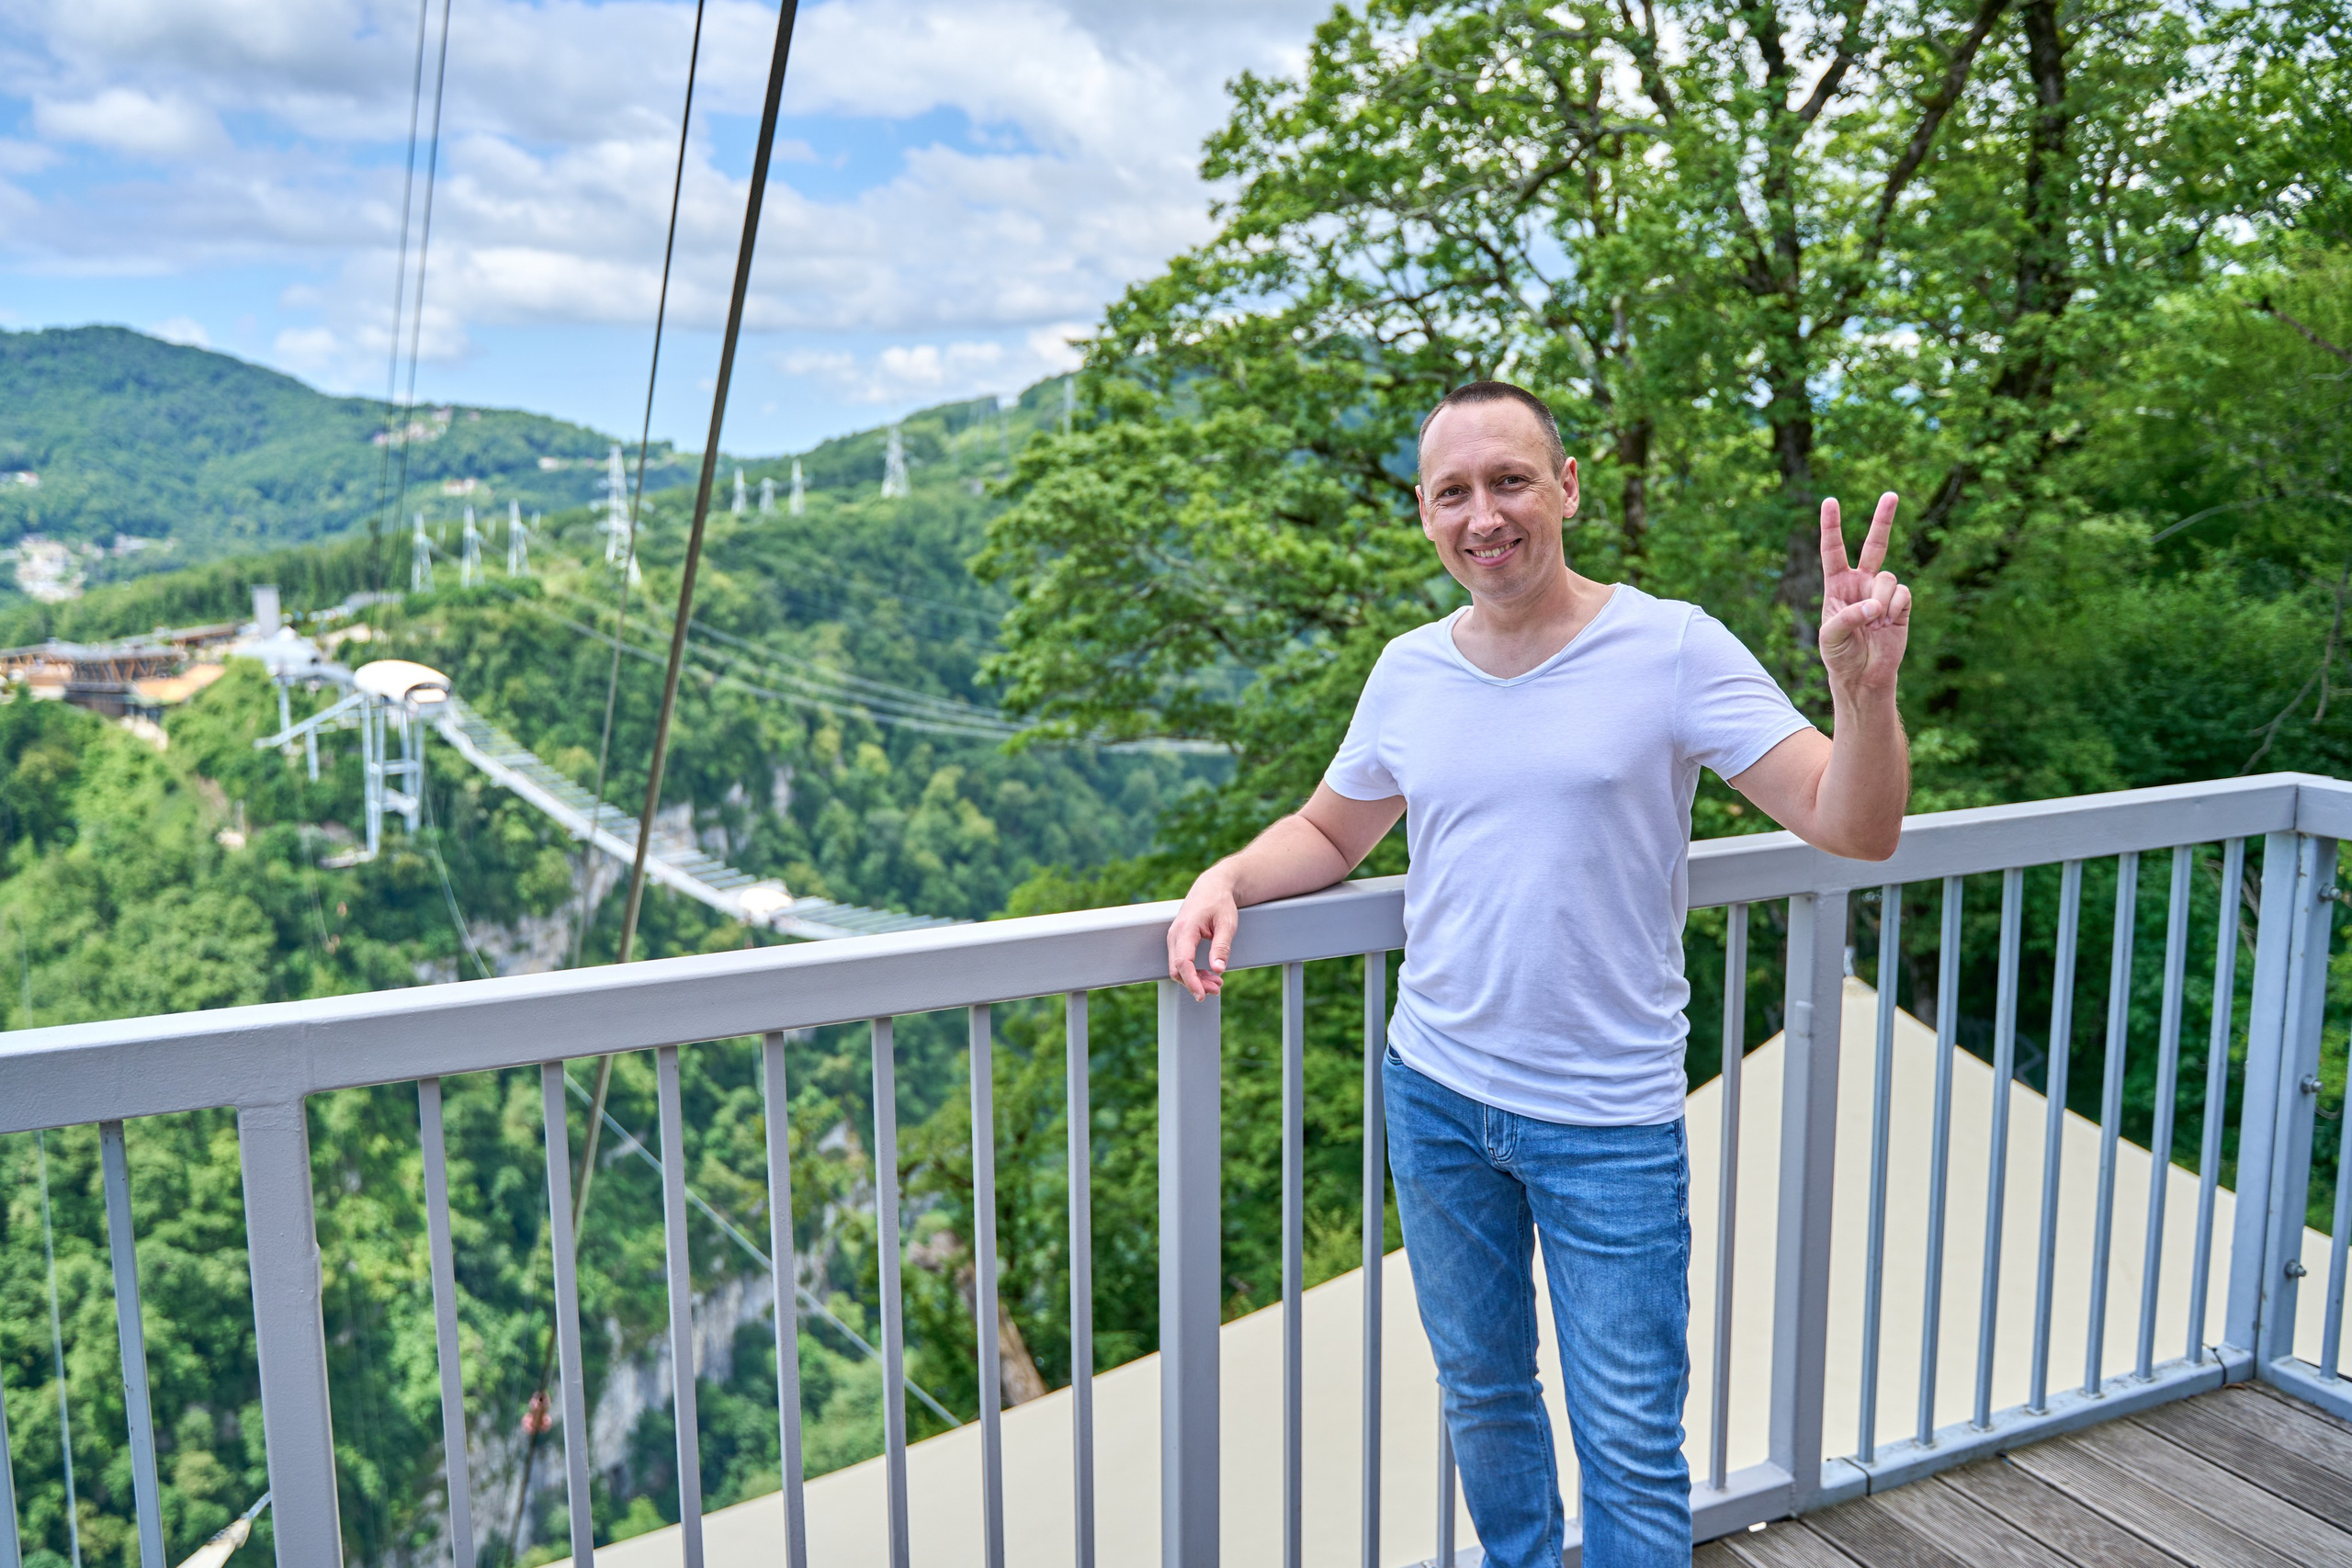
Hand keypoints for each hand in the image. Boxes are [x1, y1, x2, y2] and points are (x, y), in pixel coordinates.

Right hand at [1166, 869, 1237, 998]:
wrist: (1212, 887)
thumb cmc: (1220, 903)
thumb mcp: (1227, 924)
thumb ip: (1222, 946)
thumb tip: (1218, 970)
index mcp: (1186, 928)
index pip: (1182, 962)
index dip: (1192, 981)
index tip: (1203, 995)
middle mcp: (1175, 934)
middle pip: (1177, 969)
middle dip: (1195, 983)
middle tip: (1218, 989)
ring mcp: (1174, 937)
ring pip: (1177, 967)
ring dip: (1195, 979)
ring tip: (1217, 984)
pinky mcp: (1177, 940)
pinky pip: (1180, 961)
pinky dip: (1193, 971)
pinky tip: (1209, 974)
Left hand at [1818, 492, 1909, 697]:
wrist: (1863, 676)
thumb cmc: (1839, 655)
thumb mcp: (1830, 637)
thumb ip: (1847, 618)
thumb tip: (1874, 605)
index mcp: (1837, 585)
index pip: (1833, 550)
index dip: (1832, 526)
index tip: (1830, 501)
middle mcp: (1861, 583)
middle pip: (1874, 545)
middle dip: (1883, 520)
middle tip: (1891, 494)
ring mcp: (1883, 592)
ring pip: (1888, 577)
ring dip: (1881, 599)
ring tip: (1874, 622)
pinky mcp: (1901, 605)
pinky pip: (1902, 594)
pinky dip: (1894, 608)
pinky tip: (1888, 623)